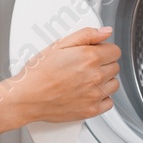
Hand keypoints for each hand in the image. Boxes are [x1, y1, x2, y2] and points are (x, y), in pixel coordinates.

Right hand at [2, 26, 121, 124]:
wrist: (27, 97)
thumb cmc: (38, 73)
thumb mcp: (59, 45)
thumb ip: (86, 35)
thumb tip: (105, 32)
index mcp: (89, 57)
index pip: (115, 51)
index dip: (104, 50)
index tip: (96, 52)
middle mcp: (95, 76)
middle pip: (115, 67)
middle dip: (104, 64)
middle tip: (86, 66)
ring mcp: (95, 94)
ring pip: (114, 84)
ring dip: (105, 81)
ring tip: (87, 79)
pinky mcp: (91, 110)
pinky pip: (109, 103)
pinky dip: (102, 98)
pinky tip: (89, 93)